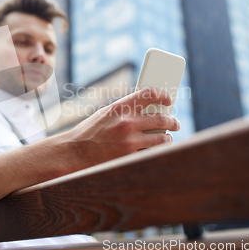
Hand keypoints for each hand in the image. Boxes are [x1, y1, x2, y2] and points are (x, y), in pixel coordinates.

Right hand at [64, 87, 180, 167]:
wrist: (74, 153)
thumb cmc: (90, 132)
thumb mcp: (106, 115)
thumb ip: (125, 111)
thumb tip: (148, 110)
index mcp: (120, 107)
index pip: (149, 93)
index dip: (163, 95)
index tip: (168, 99)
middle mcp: (126, 122)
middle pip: (161, 118)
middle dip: (172, 121)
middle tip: (175, 123)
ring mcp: (129, 140)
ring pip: (161, 137)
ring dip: (167, 137)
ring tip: (167, 137)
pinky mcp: (129, 156)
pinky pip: (150, 151)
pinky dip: (154, 150)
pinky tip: (154, 149)